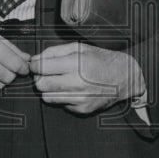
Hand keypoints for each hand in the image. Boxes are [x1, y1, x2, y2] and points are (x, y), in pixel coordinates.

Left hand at [29, 42, 144, 114]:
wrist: (124, 77)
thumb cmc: (99, 59)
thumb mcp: (79, 47)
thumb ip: (54, 52)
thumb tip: (34, 60)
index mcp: (76, 63)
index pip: (41, 67)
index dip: (34, 65)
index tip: (36, 64)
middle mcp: (77, 82)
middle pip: (40, 85)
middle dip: (40, 78)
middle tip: (47, 73)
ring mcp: (80, 98)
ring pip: (47, 97)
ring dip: (49, 89)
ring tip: (60, 81)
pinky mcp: (82, 110)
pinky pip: (61, 105)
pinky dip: (62, 97)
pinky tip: (73, 90)